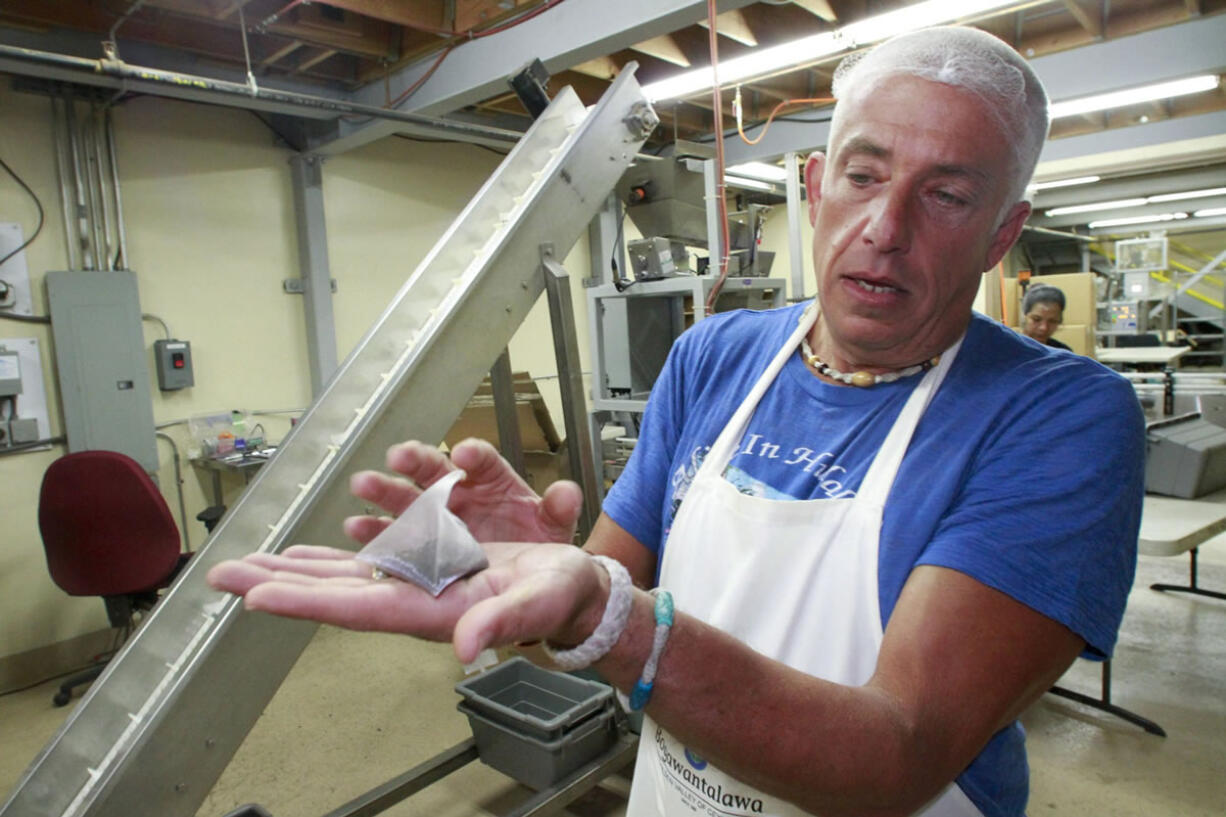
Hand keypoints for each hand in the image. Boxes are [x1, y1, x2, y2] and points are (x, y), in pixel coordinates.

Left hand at [206, 542, 607, 662]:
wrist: (570, 591)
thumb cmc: (559, 596)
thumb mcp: (538, 604)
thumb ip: (503, 622)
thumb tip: (468, 647)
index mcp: (433, 611)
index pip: (356, 608)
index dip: (304, 603)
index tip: (255, 599)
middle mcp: (413, 599)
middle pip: (331, 593)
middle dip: (276, 584)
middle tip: (221, 576)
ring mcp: (414, 583)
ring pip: (340, 578)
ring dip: (292, 571)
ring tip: (246, 566)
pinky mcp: (424, 567)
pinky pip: (364, 563)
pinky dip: (330, 558)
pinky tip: (305, 555)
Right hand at [344, 439, 581, 545]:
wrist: (529, 575)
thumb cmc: (539, 543)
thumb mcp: (554, 526)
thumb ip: (559, 509)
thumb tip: (566, 493)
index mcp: (493, 481)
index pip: (483, 460)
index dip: (473, 455)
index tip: (465, 455)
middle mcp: (460, 492)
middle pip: (434, 468)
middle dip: (416, 460)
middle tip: (400, 455)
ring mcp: (437, 517)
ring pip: (407, 496)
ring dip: (385, 489)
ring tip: (364, 485)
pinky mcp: (421, 543)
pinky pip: (394, 534)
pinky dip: (375, 532)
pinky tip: (357, 530)